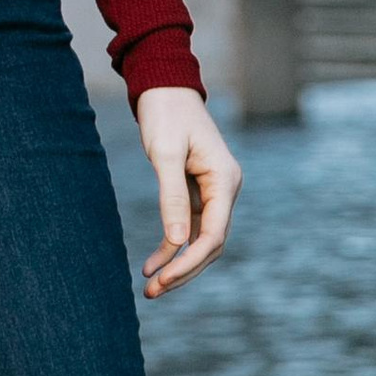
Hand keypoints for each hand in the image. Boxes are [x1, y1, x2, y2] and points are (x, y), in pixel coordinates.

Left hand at [135, 85, 239, 295]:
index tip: (165, 279)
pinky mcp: (197, 191)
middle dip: (183, 270)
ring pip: (200, 240)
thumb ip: (172, 196)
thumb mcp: (165, 153)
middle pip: (210, 244)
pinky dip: (172, 246)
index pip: (213, 235)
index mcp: (225, 179)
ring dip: (177, 264)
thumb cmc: (165, 112)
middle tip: (153, 292)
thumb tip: (178, 243)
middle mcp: (225, 188)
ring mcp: (213, 191)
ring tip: (150, 288)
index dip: (190, 262)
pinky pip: (188, 227)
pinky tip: (153, 264)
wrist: (163, 83)